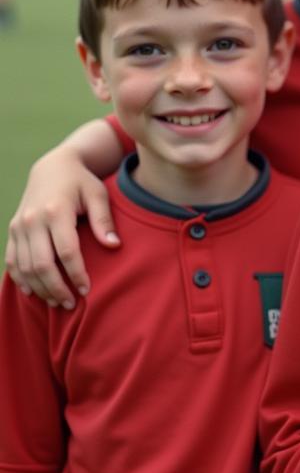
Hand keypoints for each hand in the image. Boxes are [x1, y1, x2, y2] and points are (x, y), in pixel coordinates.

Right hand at [5, 151, 118, 308]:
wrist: (53, 167)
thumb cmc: (82, 182)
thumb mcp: (98, 195)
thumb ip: (104, 220)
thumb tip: (114, 245)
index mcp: (56, 211)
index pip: (66, 251)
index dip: (76, 274)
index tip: (87, 290)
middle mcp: (32, 220)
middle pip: (41, 264)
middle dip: (56, 288)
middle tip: (71, 304)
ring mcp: (19, 226)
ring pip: (25, 266)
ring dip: (40, 288)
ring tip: (58, 302)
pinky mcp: (13, 230)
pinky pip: (12, 260)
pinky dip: (21, 279)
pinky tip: (34, 293)